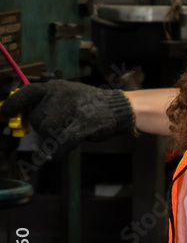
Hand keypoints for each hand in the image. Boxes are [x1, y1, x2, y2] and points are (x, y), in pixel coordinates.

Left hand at [0, 80, 135, 158]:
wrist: (118, 108)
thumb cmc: (91, 104)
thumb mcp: (67, 95)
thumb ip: (46, 104)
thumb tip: (23, 117)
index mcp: (55, 87)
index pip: (26, 93)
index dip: (13, 105)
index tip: (5, 113)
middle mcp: (60, 96)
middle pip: (38, 120)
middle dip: (44, 129)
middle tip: (60, 128)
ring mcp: (71, 111)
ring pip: (47, 132)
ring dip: (52, 140)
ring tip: (66, 137)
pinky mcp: (81, 126)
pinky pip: (60, 143)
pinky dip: (56, 152)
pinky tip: (56, 155)